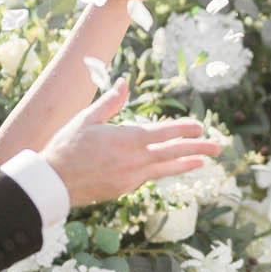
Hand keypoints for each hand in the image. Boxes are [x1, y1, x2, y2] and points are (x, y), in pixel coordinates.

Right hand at [39, 78, 221, 209]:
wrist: (52, 183)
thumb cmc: (66, 147)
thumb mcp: (86, 119)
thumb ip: (110, 102)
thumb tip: (124, 82)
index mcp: (127, 139)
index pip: (164, 132)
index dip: (184, 129)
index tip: (200, 126)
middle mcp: (134, 160)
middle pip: (173, 153)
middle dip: (198, 148)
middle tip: (218, 147)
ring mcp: (131, 177)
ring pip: (166, 169)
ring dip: (186, 163)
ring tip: (203, 160)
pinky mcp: (125, 189)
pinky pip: (148, 177)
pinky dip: (161, 171)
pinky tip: (168, 167)